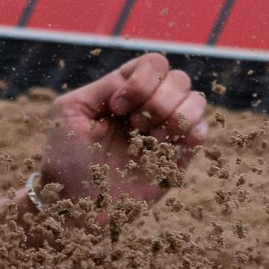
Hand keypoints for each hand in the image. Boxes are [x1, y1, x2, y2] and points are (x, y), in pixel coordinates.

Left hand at [36, 52, 208, 215]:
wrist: (76, 203)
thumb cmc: (66, 157)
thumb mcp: (70, 111)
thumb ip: (102, 87)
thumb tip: (133, 81)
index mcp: (123, 91)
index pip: (152, 64)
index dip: (141, 81)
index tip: (116, 107)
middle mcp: (148, 106)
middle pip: (178, 78)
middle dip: (158, 100)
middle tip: (134, 125)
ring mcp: (166, 130)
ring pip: (196, 99)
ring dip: (174, 115)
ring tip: (149, 138)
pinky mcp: (178, 156)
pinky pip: (202, 130)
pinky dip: (189, 132)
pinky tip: (162, 149)